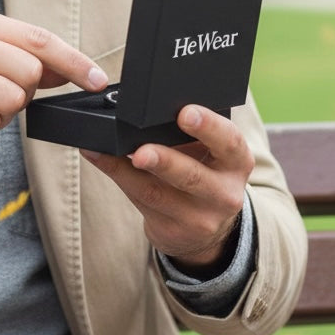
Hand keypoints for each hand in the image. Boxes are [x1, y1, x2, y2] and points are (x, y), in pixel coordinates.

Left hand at [81, 105, 253, 270]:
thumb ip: (188, 131)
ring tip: (104, 151)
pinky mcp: (173, 231)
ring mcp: (200, 218)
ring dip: (126, 171)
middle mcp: (224, 193)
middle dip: (164, 160)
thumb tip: (144, 102)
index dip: (208, 126)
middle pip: (192, 176)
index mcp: (236, 162)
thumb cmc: (201, 170)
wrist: (205, 226)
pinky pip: (139, 200)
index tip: (185, 112)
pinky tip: (98, 158)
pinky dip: (116, 176)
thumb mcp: (209, 151)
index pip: (229, 142)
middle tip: (141, 149)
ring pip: (157, 192)